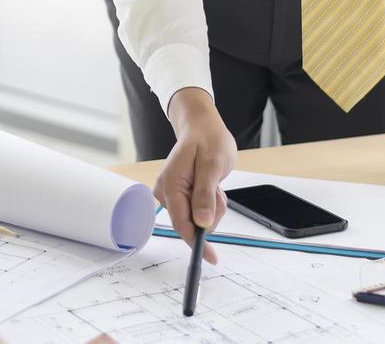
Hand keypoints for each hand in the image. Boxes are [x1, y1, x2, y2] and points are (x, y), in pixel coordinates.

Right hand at [154, 88, 236, 263]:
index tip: (209, 257)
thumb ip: (206, 194)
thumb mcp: (212, 165)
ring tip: (214, 183)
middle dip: (210, 213)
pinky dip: (210, 203)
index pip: (181, 222)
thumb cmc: (208, 140)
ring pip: (197, 219)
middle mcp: (166, 191)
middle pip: (191, 222)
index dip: (196, 241)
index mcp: (170, 183)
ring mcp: (172, 194)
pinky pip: (199, 211)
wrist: (203, 127)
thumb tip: (202, 223)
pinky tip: (211, 186)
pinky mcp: (180, 196)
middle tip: (218, 190)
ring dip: (212, 206)